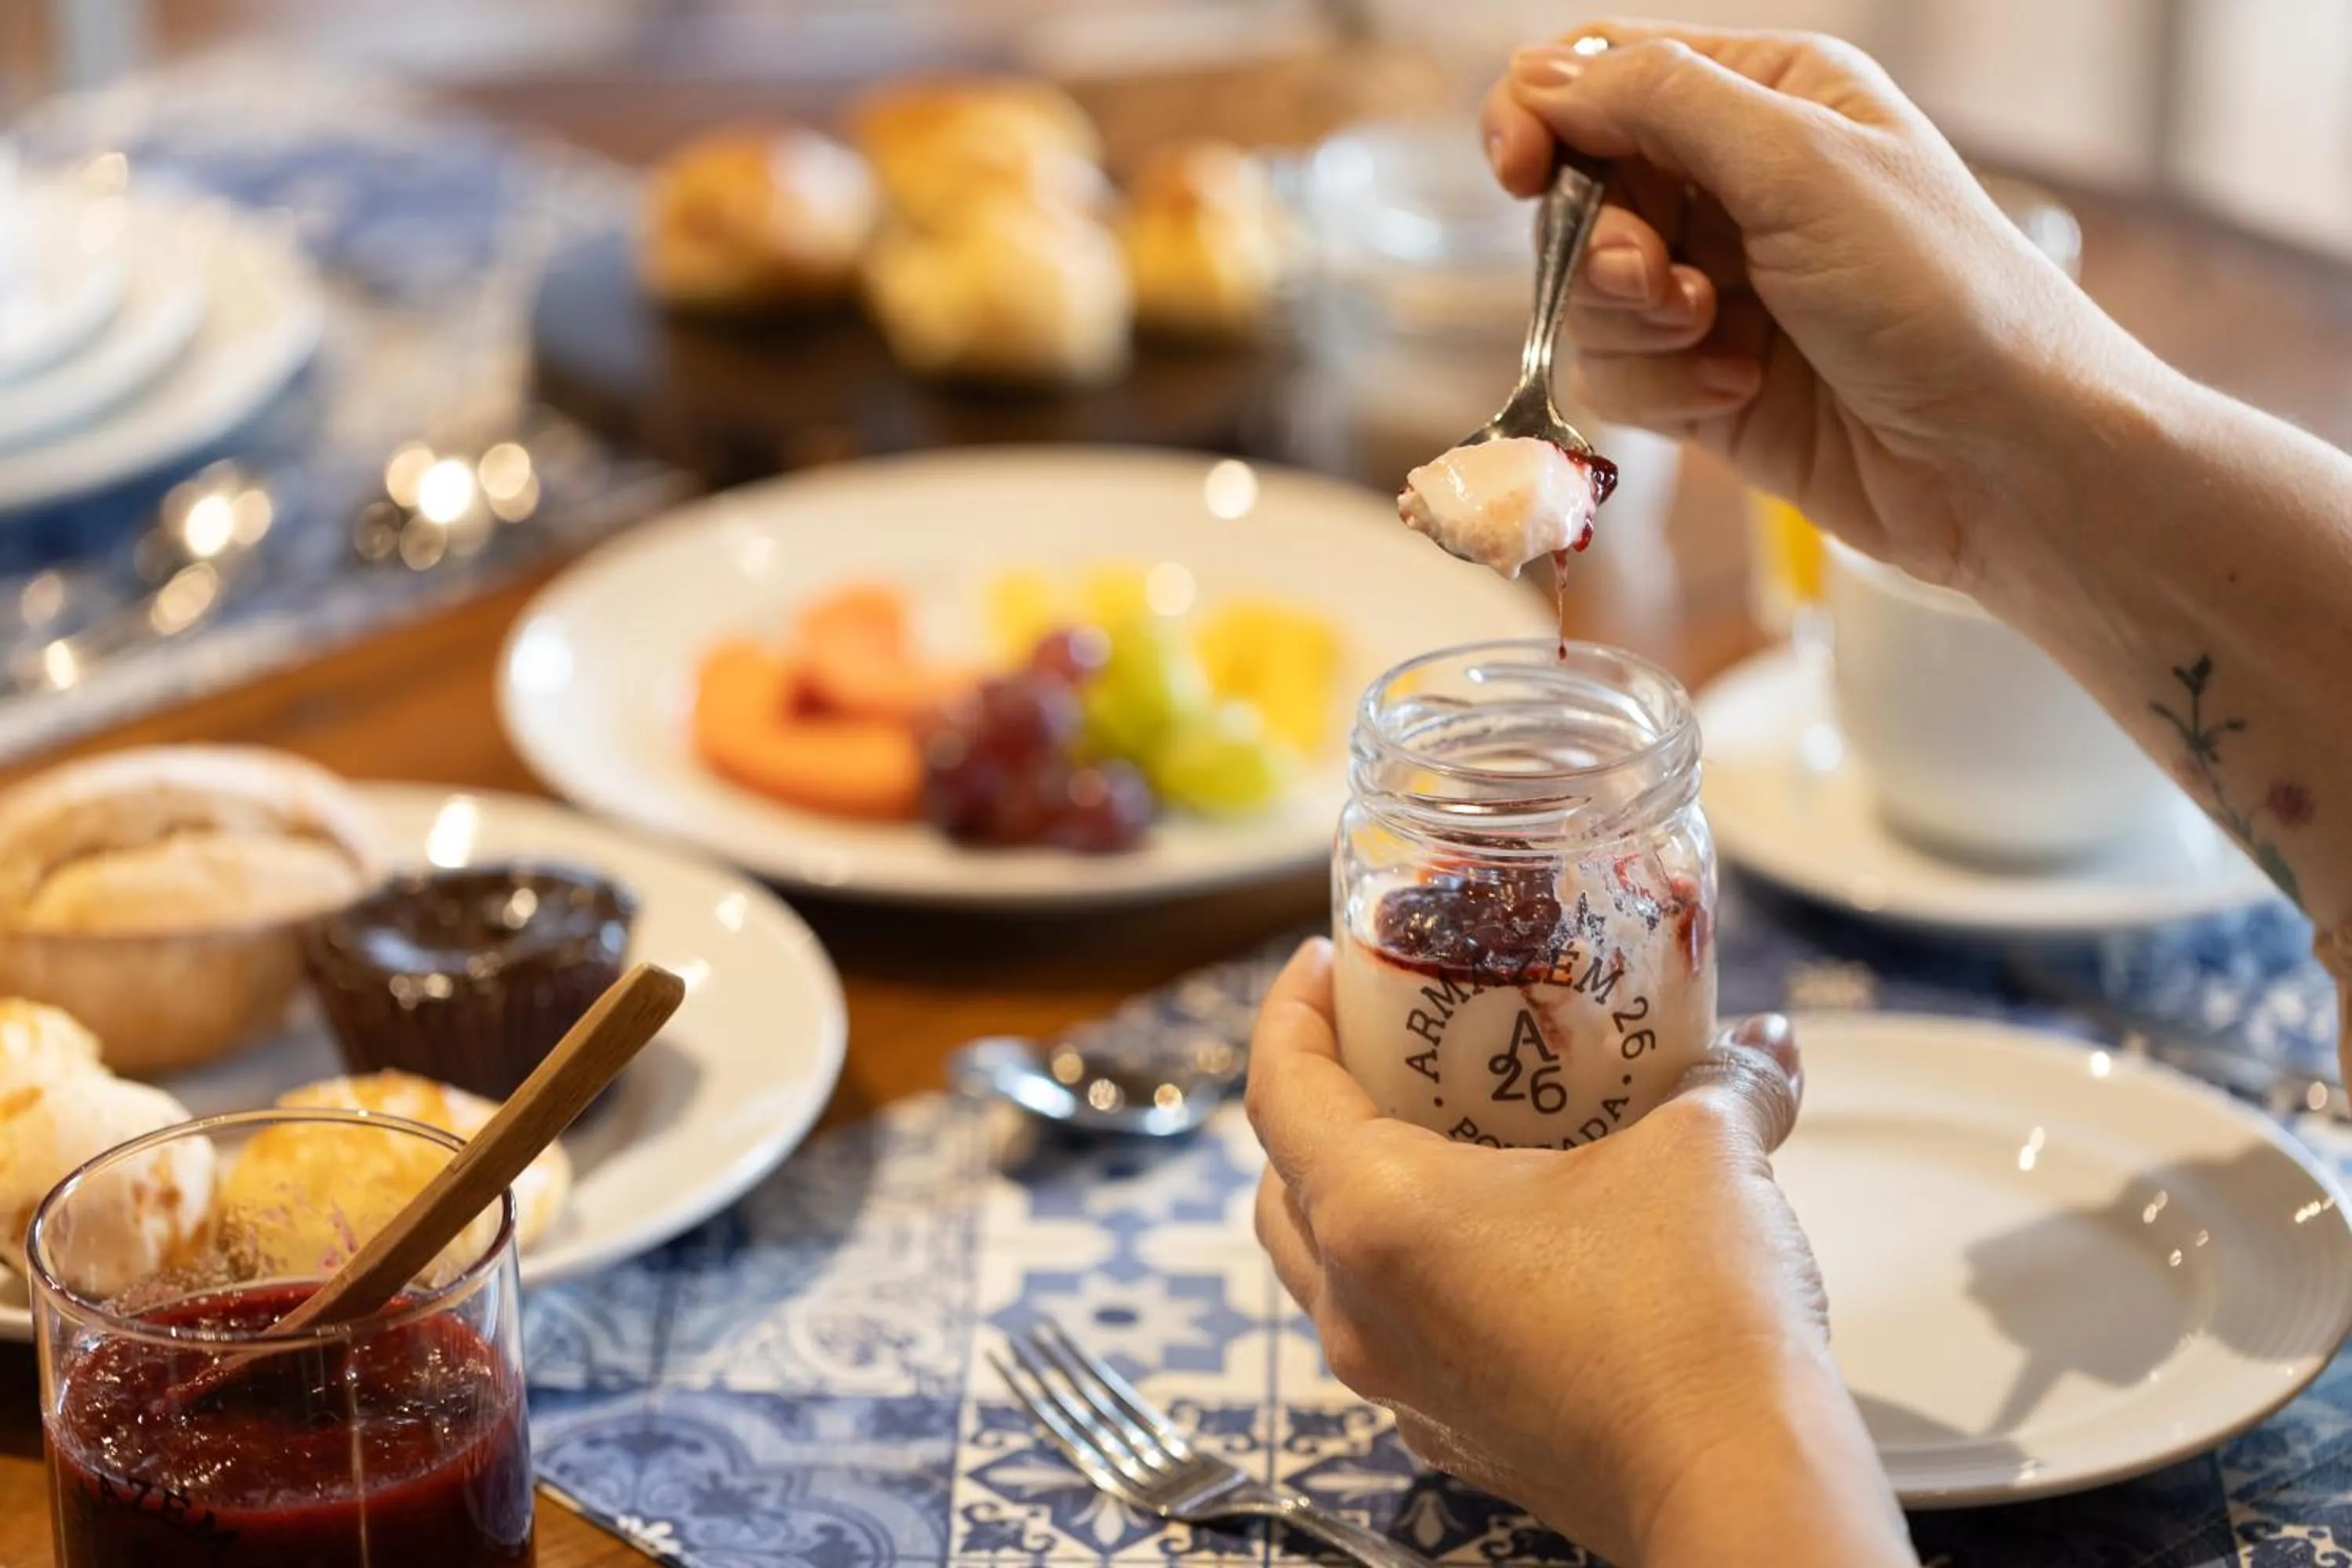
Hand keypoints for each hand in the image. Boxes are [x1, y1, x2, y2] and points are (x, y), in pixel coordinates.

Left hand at [1246, 940, 1909, 1566]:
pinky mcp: (1452, 1433)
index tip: (1320, 964)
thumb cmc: (1691, 1320)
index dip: (1289, 1012)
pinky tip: (1504, 1243)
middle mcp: (1359, 1305)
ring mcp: (1398, 1382)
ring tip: (1439, 1139)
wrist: (1736, 1483)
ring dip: (1359, 1196)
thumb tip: (1766, 1040)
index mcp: (1377, 1213)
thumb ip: (1726, 1077)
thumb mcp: (1708, 1150)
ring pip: (1328, 1268)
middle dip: (1313, 1105)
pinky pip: (1396, 1332)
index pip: (1277, 1089)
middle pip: (1281, 1184)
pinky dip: (1416, 1274)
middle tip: (1379, 1049)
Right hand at [1480, 22, 2156, 593]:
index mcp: (1770, 95)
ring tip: (1718, 342)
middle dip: (1603, 246)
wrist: (2005, 458)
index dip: (1543, 116)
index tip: (1521, 172)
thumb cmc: (1942, 292)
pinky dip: (1662, 387)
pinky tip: (1740, 390)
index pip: (1605, 74)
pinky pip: (1616, 374)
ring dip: (1634, 325)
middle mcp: (1736, 182)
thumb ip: (1659, 103)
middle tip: (1663, 284)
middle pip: (1580, 191)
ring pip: (1585, 293)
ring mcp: (1717, 287)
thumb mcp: (1799, 163)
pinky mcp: (1704, 381)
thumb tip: (1537, 76)